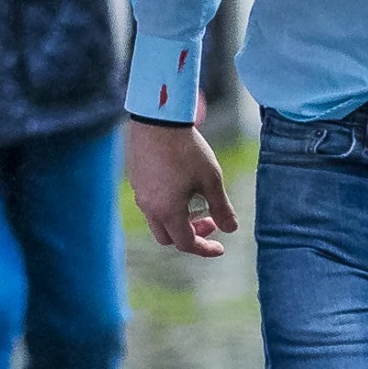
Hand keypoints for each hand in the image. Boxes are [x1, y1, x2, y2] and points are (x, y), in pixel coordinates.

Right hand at [124, 117, 237, 257]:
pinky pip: (150, 203)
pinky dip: (167, 205)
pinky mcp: (136, 179)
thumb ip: (221, 208)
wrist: (158, 119)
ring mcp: (139, 193)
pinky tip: (180, 185)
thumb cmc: (187, 149)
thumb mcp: (211, 179)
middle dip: (190, 235)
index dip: (205, 249)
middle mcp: (149, 207)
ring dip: (178, 220)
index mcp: (168, 211)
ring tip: (196, 200)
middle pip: (168, 237)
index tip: (221, 247)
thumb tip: (231, 229)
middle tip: (209, 220)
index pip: (186, 243)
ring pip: (158, 220)